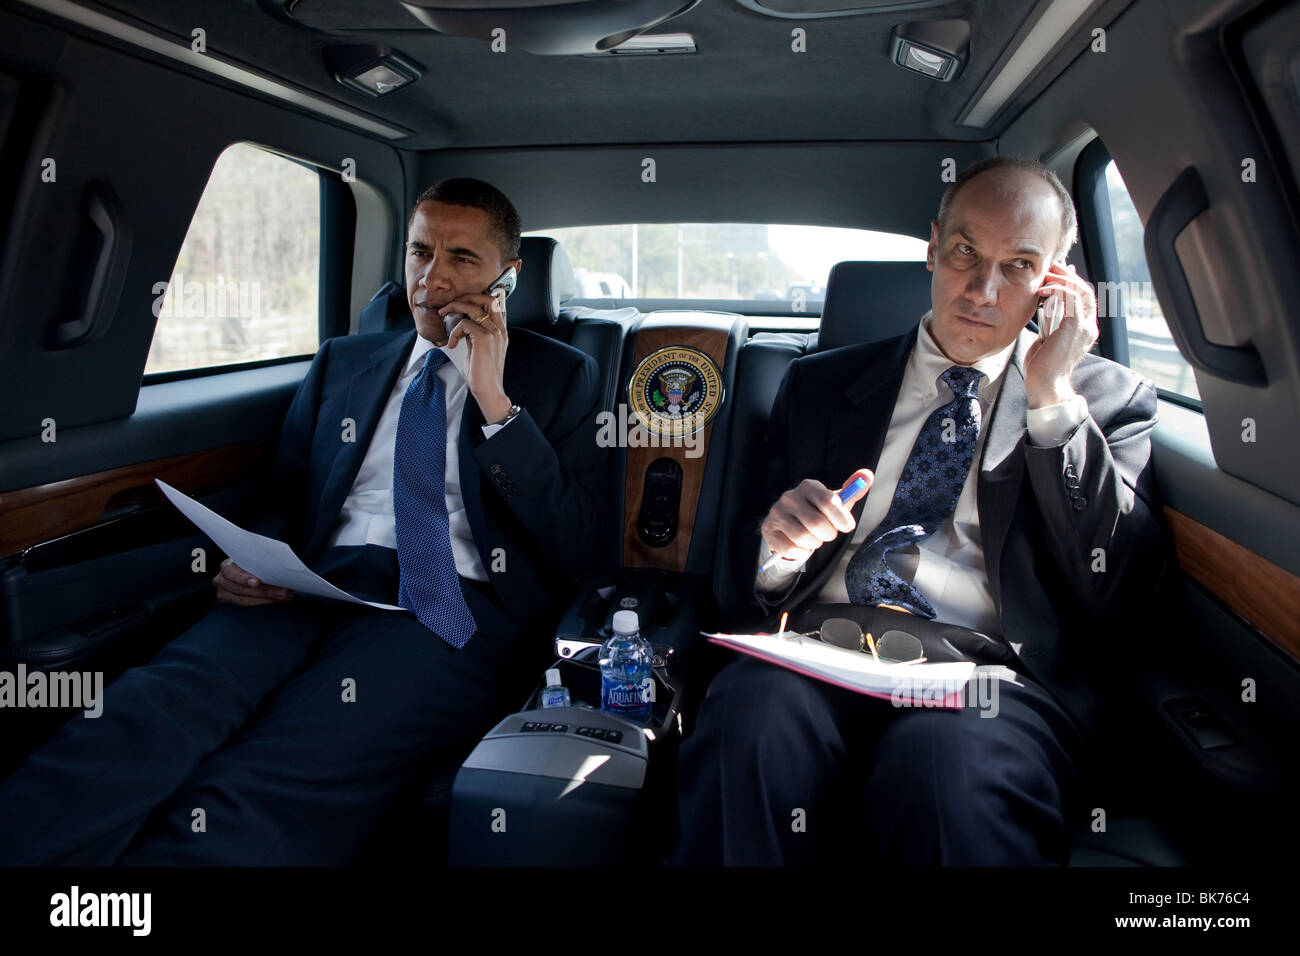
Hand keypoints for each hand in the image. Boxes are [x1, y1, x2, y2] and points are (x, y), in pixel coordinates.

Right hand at [213, 558, 293, 605]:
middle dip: (264, 591)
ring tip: (285, 596)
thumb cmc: (251, 561)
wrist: (245, 569)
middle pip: (240, 589)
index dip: (243, 578)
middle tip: (284, 592)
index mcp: (226, 566)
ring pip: (244, 600)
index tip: (258, 582)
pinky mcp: (229, 602)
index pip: (229, 571)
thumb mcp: (253, 557)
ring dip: (268, 599)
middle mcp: (221, 580)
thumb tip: (281, 564)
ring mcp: (223, 593)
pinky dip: (264, 602)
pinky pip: (247, 605)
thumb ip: (260, 560)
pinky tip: (278, 599)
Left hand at [440, 288, 510, 421]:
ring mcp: (494, 332)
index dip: (484, 295)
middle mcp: (500, 329)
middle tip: (452, 304)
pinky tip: (452, 343)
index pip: (498, 302)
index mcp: (501, 331)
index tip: (466, 298)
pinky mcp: (484, 338)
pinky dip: (454, 331)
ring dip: (454, 307)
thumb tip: (463, 324)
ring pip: (473, 307)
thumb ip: (475, 334)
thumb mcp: (479, 349)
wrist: (489, 390)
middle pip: (487, 298)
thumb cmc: (483, 374)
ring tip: (443, 313)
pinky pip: (464, 324)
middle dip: (466, 297)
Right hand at [760, 470, 873, 564]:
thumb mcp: (835, 501)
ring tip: (814, 538)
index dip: (841, 518)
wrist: (789, 524)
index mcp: (808, 486)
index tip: (847, 526)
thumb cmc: (818, 512)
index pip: (828, 501)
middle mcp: (790, 497)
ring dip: (815, 544)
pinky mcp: (768, 530)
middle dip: (829, 534)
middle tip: (827, 533)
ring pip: (805, 538)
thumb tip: (867, 475)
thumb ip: (852, 490)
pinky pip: (791, 549)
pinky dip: (802, 552)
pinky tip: (801, 545)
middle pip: (818, 524)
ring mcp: (777, 513)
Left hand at [1024, 261, 1097, 407]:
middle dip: (1068, 276)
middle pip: (1086, 291)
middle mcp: (1089, 327)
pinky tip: (1043, 290)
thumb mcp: (1046, 338)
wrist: (1045, 385)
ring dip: (1063, 279)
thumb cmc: (1041, 366)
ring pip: (1081, 291)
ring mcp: (1084, 327)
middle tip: (1051, 266)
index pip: (1083, 299)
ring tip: (1046, 274)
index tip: (1056, 272)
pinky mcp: (1075, 327)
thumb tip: (1047, 303)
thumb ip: (1050, 321)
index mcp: (1083, 330)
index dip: (1071, 282)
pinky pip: (1071, 299)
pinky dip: (1058, 290)